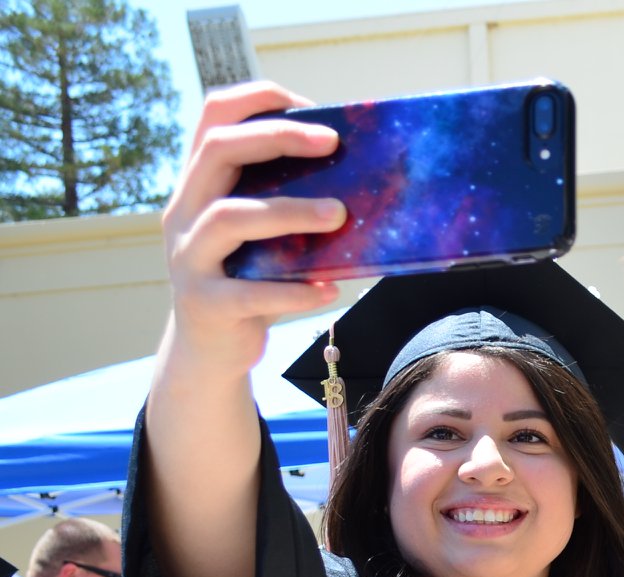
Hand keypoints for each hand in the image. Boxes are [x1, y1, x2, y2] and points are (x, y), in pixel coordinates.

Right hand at [159, 81, 344, 382]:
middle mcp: (185, 212)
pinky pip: (251, 293)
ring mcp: (189, 258)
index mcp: (199, 185)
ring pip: (230, 217)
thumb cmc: (248, 281)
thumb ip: (286, 204)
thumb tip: (363, 181)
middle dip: (278, 138)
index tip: (310, 108)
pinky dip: (295, 291)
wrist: (210, 350)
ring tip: (338, 215)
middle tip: (332, 143)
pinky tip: (330, 289)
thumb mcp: (261, 236)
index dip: (258, 101)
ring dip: (290, 212)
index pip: (212, 117)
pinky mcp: (207, 304)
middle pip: (218, 152)